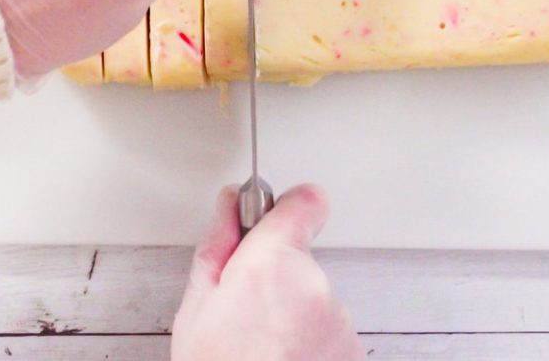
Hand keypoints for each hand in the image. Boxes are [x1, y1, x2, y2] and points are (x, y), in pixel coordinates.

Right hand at [172, 185, 361, 360]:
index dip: (287, 207)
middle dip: (278, 278)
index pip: (303, 203)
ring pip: (316, 300)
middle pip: (301, 261)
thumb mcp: (196, 307)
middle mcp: (315, 286)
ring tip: (261, 347)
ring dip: (295, 315)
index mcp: (273, 264)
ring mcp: (339, 322)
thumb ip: (219, 245)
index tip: (274, 214)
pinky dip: (311, 344)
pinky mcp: (352, 352)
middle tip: (245, 312)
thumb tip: (229, 207)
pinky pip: (330, 332)